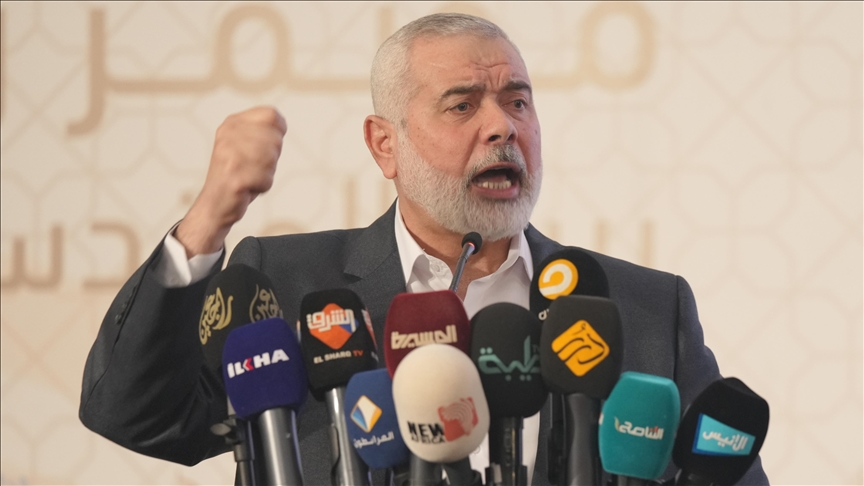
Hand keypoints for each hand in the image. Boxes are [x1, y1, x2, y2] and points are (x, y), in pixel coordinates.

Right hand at [175, 106, 286, 256]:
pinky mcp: (234, 176)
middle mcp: (228, 135)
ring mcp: (230, 155)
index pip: (271, 115)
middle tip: (252, 167)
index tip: (263, 146)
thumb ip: (262, 130)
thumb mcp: (247, 144)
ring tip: (248, 176)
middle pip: (275, 139)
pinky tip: (246, 188)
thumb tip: (281, 123)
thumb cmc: (238, 173)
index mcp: (232, 123)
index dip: (277, 132)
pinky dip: (262, 187)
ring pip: (272, 159)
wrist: (215, 203)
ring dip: (266, 173)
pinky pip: (266, 179)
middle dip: (271, 158)